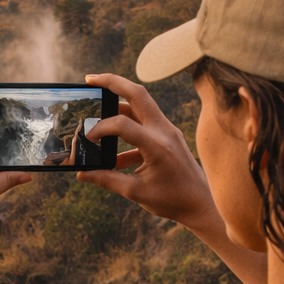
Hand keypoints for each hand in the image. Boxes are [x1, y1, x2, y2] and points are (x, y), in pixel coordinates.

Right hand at [76, 73, 220, 229]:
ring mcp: (168, 130)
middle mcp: (164, 131)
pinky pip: (145, 123)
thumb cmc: (172, 200)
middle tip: (90, 79)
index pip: (123, 124)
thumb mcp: (136, 192)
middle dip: (113, 82)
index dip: (101, 128)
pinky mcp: (168, 135)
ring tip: (98, 102)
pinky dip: (127, 129)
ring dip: (119, 101)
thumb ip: (107, 180)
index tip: (88, 138)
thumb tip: (82, 175)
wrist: (200, 204)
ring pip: (142, 103)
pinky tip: (113, 151)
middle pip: (138, 93)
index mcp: (157, 145)